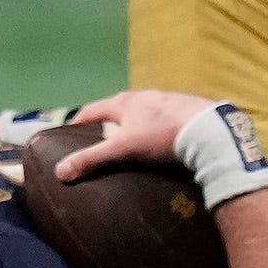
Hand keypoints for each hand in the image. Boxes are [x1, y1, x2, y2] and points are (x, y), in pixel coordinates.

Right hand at [48, 86, 215, 179]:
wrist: (207, 129)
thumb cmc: (160, 135)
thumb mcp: (123, 149)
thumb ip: (93, 159)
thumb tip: (60, 171)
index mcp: (123, 102)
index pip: (91, 110)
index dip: (78, 124)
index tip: (69, 136)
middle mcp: (142, 96)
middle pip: (116, 110)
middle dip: (107, 125)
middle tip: (101, 144)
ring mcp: (165, 100)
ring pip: (141, 113)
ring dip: (133, 126)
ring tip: (131, 145)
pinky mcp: (184, 108)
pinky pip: (161, 118)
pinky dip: (155, 128)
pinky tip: (161, 142)